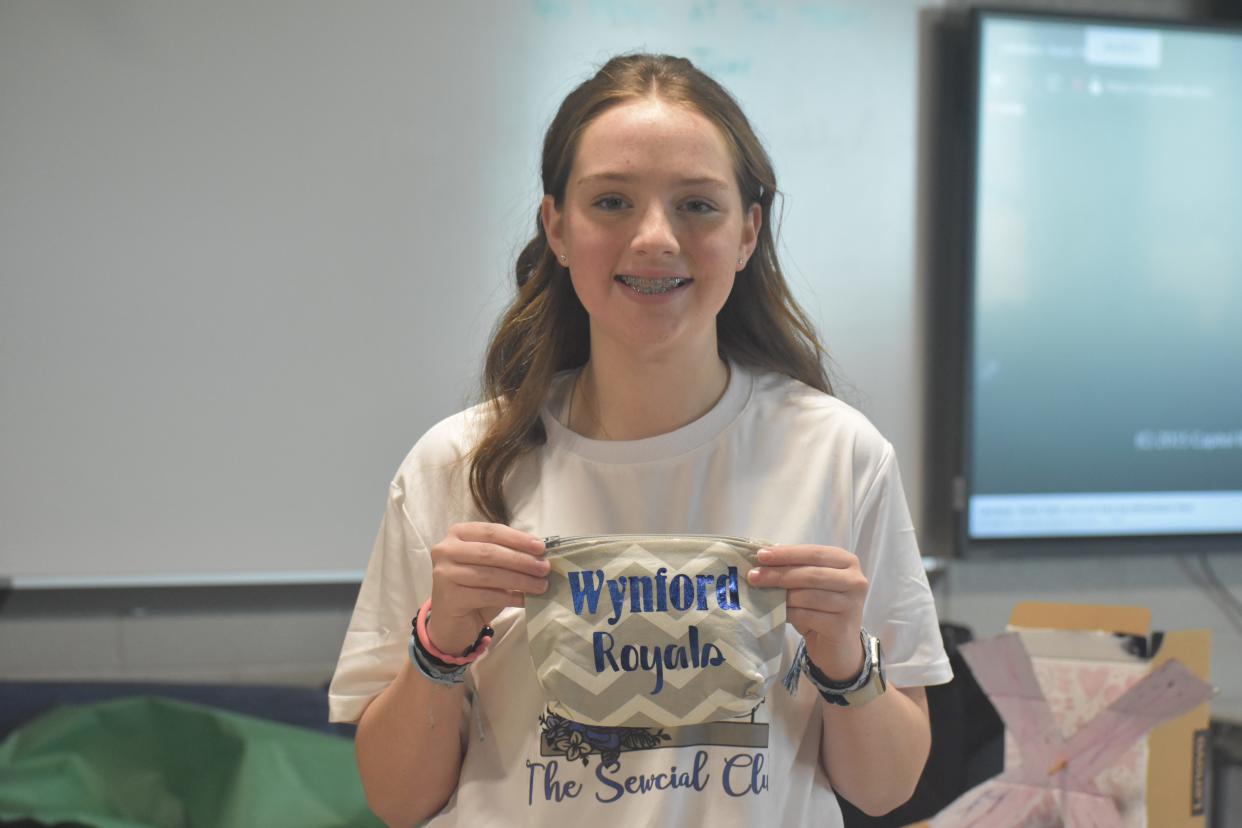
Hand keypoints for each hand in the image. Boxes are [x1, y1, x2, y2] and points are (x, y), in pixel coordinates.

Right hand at [427, 522, 547, 653]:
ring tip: (541, 585)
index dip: (518, 539)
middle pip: (490, 552)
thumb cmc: (475, 587)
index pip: (491, 531)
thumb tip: (541, 553)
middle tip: (545, 568)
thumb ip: (508, 554)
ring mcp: (444, 573)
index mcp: (458, 534)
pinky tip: (525, 600)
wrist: (453, 621)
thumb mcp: (492, 565)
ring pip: (490, 574)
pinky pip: (486, 595)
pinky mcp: (449, 597)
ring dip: (520, 580)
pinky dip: (510, 597)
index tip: (541, 547)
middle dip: (521, 560)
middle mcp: (446, 550)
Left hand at [746, 545, 868, 681]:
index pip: (814, 552)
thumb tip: (763, 558)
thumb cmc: (822, 608)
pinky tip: (777, 613)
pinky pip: (807, 616)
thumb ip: (795, 569)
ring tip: (762, 595)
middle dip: (778, 574)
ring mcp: (851, 604)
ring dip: (781, 595)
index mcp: (847, 562)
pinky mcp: (842, 626)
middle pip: (811, 574)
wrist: (839, 646)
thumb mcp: (811, 584)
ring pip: (808, 596)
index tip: (761, 555)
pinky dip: (788, 613)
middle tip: (754, 576)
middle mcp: (855, 581)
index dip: (786, 553)